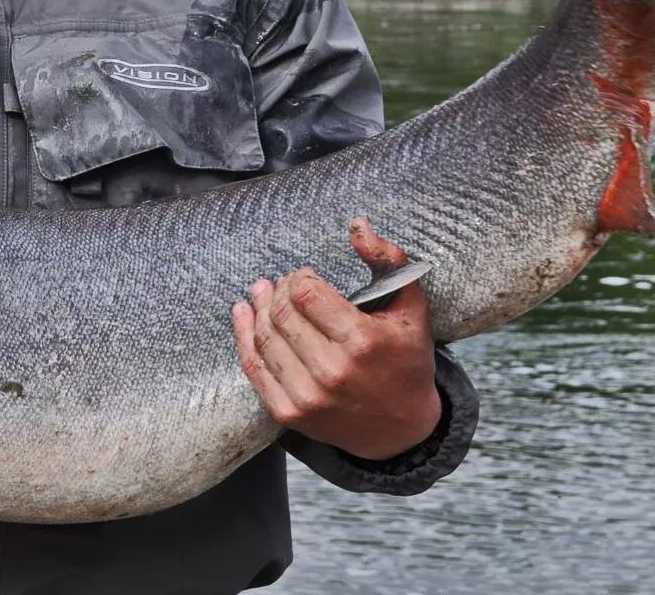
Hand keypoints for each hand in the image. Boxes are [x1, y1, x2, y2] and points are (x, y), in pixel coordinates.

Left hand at [230, 216, 440, 460]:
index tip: (305, 274)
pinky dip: (243, 337)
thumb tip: (357, 224)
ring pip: (264, 337)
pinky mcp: (289, 414)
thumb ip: (389, 260)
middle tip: (280, 283)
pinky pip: (254, 367)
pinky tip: (243, 314)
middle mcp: (332, 371)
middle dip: (278, 290)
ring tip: (259, 292)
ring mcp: (307, 396)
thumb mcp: (412, 308)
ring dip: (257, 308)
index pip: (307, 293)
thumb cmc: (407, 361)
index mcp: (363, 342)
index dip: (299, 277)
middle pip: (282, 313)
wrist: (402, 431)